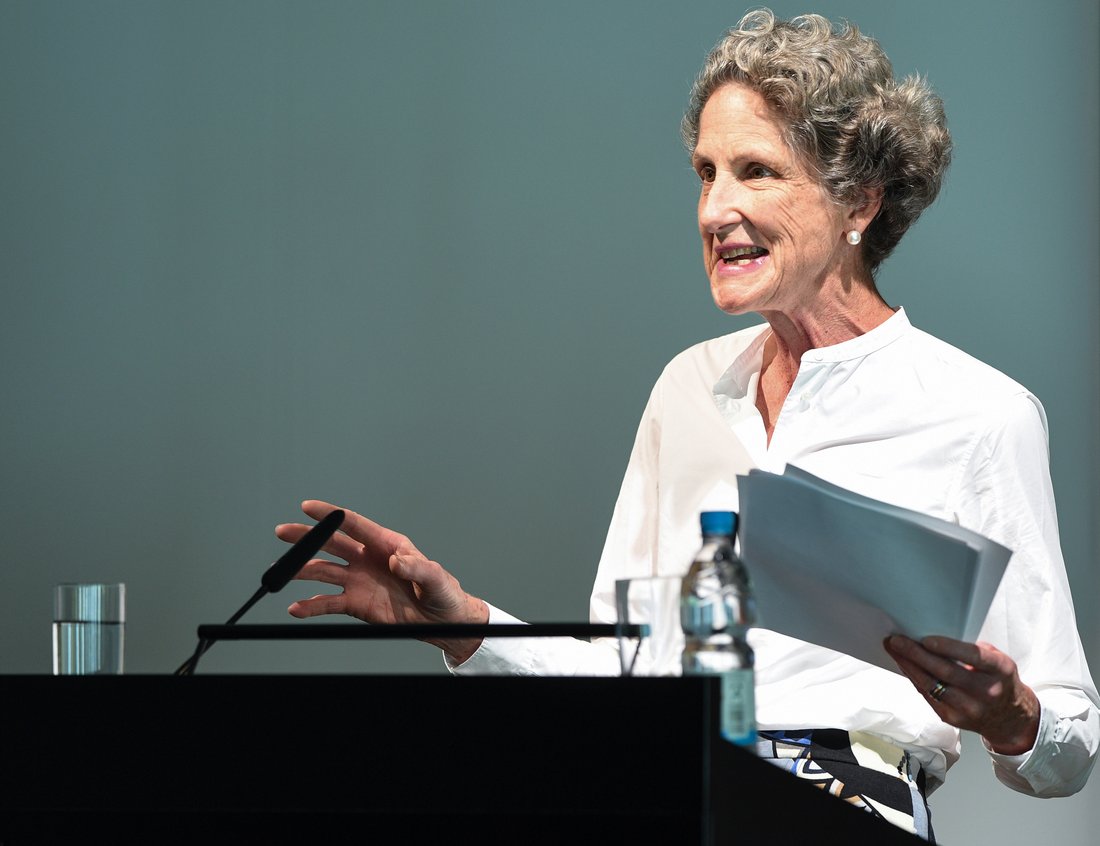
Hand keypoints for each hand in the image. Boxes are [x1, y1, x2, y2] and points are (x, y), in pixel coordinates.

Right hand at [276, 500, 488, 662]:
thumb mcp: (435, 577)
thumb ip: (417, 567)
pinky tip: (296, 608)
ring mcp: (359, 581)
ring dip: (302, 572)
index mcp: (386, 544)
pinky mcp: (356, 604)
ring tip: (281, 574)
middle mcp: (367, 559)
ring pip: (324, 572)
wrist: (442, 622)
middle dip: (306, 538)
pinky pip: (329, 603)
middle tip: (283, 533)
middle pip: (331, 545)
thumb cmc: (442, 591)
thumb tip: (397, 562)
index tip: (308, 507)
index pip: (354, 525)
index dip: (330, 515)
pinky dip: (311, 606)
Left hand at [884, 634, 1039, 754]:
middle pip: (946, 672)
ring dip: (909, 666)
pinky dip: (914, 678)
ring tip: (893, 650)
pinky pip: (927, 695)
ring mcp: (968, 708)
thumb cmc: (999, 680)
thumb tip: (937, 636)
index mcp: (999, 670)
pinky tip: (904, 665)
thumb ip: (973, 649)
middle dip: (917, 654)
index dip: (948, 648)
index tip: (926, 639)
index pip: (973, 657)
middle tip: (897, 640)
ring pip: (932, 685)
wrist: (1009, 717)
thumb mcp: (997, 660)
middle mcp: (986, 691)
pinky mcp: (952, 718)